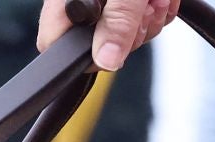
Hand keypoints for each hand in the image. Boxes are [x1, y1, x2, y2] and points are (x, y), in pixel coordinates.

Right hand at [37, 0, 179, 71]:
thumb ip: (118, 22)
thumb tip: (107, 62)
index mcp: (67, 1)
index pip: (55, 47)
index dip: (84, 56)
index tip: (114, 46)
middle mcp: (82, 5)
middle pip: (98, 46)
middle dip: (132, 33)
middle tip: (147, 9)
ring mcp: (104, 6)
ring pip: (125, 36)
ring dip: (150, 21)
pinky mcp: (126, 4)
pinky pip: (142, 22)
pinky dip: (158, 11)